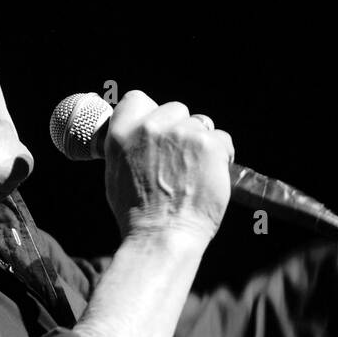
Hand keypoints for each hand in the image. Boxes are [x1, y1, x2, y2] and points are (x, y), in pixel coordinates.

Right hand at [104, 90, 233, 244]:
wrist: (162, 237)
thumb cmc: (137, 216)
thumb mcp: (115, 176)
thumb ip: (126, 148)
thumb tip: (137, 138)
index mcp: (122, 134)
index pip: (137, 99)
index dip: (149, 113)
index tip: (156, 129)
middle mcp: (150, 127)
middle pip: (174, 109)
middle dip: (179, 130)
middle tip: (178, 161)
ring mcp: (182, 133)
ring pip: (200, 124)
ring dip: (200, 144)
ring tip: (194, 174)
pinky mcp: (209, 144)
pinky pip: (221, 140)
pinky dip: (220, 157)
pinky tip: (209, 177)